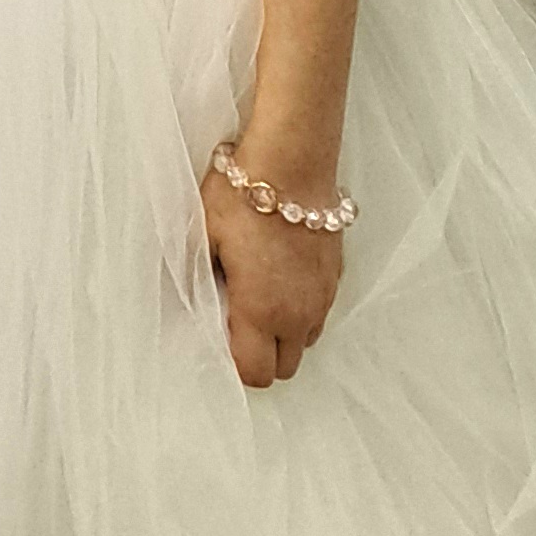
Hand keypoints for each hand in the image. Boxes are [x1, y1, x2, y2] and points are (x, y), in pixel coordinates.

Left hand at [203, 153, 344, 386]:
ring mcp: (323, 297)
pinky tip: (281, 274)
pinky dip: (301, 307)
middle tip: (237, 320)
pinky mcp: (336, 276)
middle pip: (285, 366)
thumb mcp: (204, 235)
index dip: (234, 364)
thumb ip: (201, 279)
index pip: (256, 374)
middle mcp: (299, 314)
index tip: (219, 336)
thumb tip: (199, 301)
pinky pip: (319, 310)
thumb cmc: (241, 196)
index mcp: (262, 312)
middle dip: (262, 355)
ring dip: (284, 332)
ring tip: (259, 296)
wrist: (292, 161)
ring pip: (305, 340)